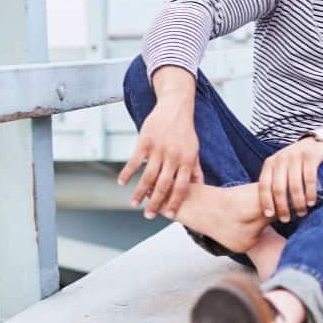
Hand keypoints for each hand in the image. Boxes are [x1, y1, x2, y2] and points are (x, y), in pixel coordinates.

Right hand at [117, 102, 203, 218]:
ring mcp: (158, 149)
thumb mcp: (195, 151)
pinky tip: (122, 183)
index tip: (169, 215)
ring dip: (140, 192)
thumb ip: (196, 171)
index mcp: (187, 161)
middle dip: (156, 202)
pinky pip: (134, 160)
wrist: (175, 107)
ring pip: (148, 176)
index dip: (175, 202)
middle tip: (148, 216)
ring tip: (134, 204)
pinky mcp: (145, 141)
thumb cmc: (185, 132)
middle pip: (163, 185)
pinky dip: (127, 173)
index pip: (181, 186)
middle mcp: (173, 156)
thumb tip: (200, 188)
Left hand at [258, 137, 322, 222]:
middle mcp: (281, 158)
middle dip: (282, 206)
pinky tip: (311, 202)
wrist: (315, 142)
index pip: (264, 184)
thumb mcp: (281, 167)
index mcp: (270, 162)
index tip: (269, 215)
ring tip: (301, 212)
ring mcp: (296, 156)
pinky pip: (309, 178)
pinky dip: (310, 193)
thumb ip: (274, 180)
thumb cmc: (296, 161)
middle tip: (286, 219)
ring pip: (294, 185)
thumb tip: (269, 208)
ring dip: (298, 202)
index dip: (266, 201)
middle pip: (279, 187)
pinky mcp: (311, 156)